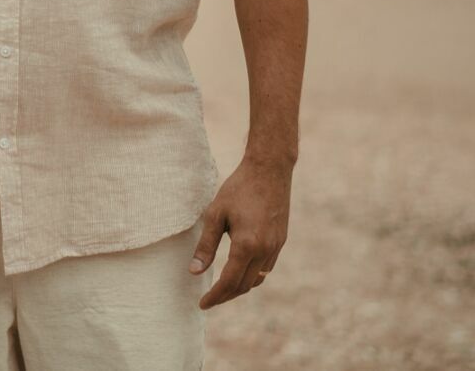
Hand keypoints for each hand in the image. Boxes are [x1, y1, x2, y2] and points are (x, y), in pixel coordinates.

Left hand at [190, 156, 291, 308]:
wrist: (270, 171)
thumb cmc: (239, 189)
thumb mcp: (216, 214)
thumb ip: (206, 245)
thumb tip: (194, 272)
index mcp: (247, 245)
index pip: (229, 282)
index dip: (215, 296)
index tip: (202, 304)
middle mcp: (265, 250)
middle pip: (244, 285)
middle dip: (226, 296)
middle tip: (209, 299)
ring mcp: (275, 247)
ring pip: (257, 279)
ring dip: (239, 288)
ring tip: (222, 289)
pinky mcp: (280, 242)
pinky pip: (266, 268)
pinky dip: (251, 276)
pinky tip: (239, 271)